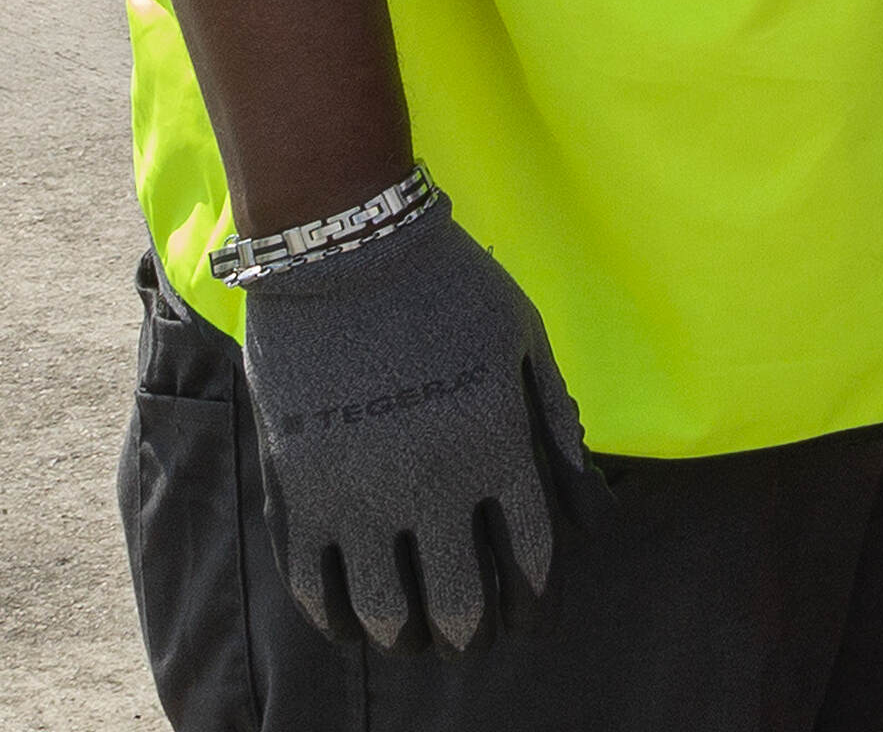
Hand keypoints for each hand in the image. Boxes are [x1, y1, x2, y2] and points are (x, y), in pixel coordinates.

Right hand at [234, 192, 586, 650]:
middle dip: (470, 631)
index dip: (535, 594)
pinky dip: (334, 614)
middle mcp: (431, 483)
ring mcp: (358, 491)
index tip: (530, 607)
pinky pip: (314, 583)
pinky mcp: (297, 487)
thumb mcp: (523, 337)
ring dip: (403, 632)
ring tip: (410, 632)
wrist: (346, 247)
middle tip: (470, 636)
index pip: (530, 556)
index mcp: (496, 446)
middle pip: (459, 602)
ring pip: (384, 609)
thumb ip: (553, 417)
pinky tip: (349, 616)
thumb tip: (585, 493)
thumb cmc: (448, 283)